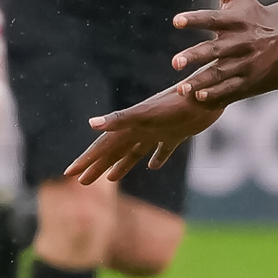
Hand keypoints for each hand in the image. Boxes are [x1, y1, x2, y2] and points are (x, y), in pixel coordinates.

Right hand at [70, 85, 221, 182]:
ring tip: (111, 178)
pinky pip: (162, 150)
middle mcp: (141, 128)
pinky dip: (156, 158)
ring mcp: (158, 131)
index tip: (70, 174)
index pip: (103, 147)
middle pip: (114, 151)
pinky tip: (152, 166)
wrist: (207, 95)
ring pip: (134, 152)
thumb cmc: (176, 104)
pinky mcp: (177, 134)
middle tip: (81, 182)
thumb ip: (119, 120)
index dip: (86, 160)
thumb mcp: (145, 114)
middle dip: (97, 165)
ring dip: (121, 164)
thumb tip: (92, 124)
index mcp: (130, 126)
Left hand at [168, 0, 277, 103]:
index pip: (213, 18)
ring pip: (221, 74)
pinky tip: (199, 97)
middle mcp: (240, 42)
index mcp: (236, 20)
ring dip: (200, 81)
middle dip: (194, 56)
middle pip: (215, 50)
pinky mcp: (249, 80)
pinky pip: (231, 89)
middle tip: (175, 62)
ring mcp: (246, 63)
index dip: (195, 19)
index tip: (176, 21)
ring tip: (181, 88)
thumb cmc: (253, 14)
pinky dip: (216, 94)